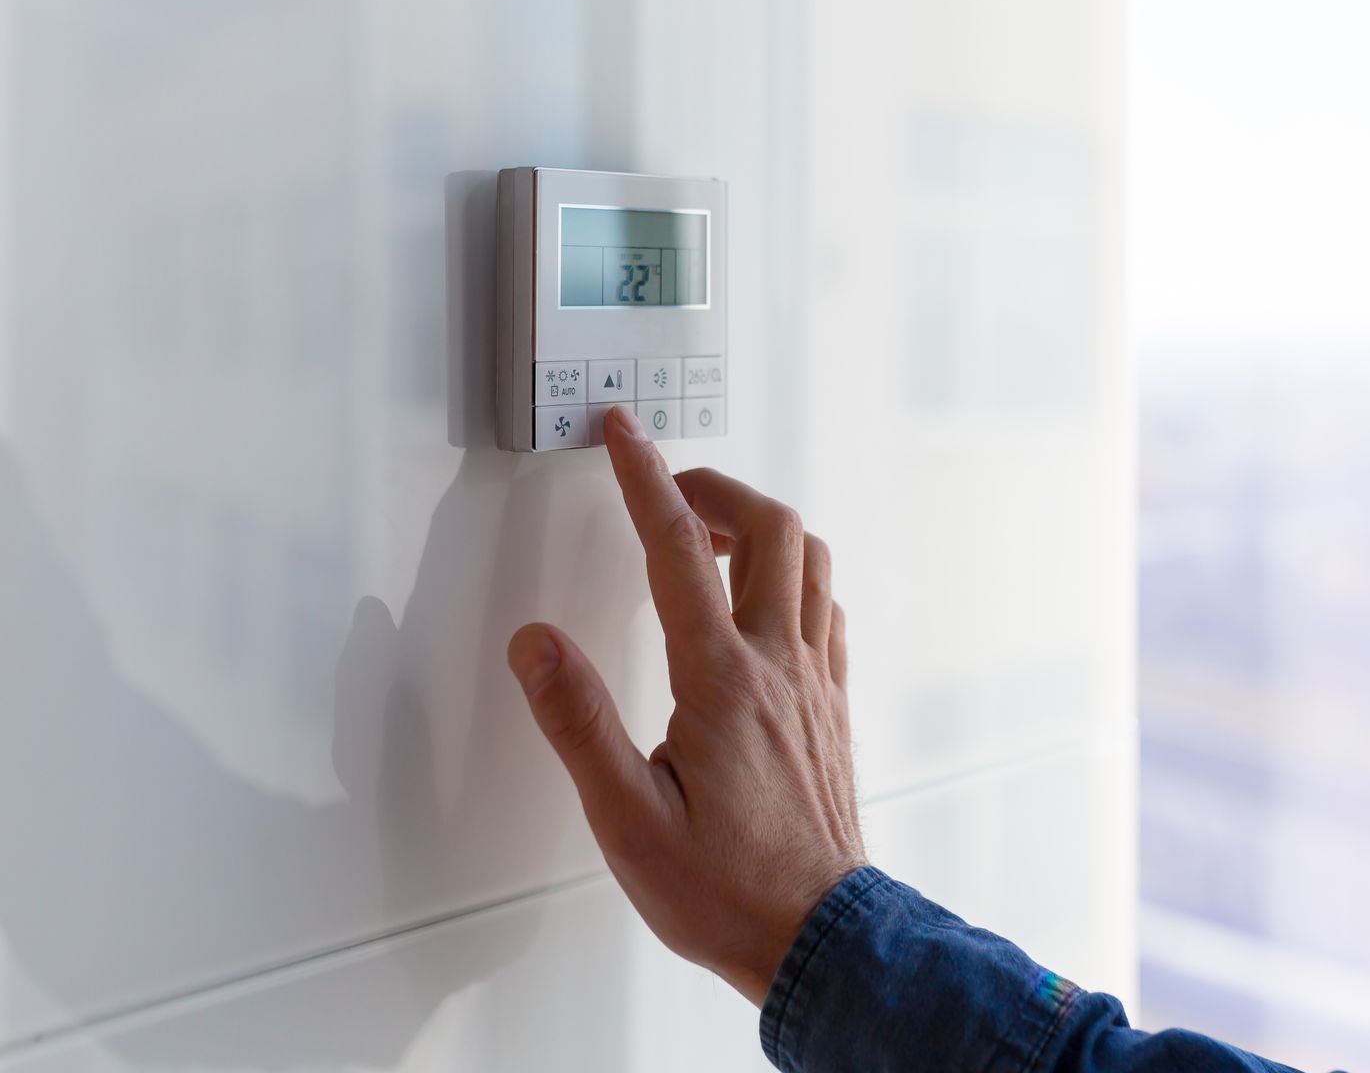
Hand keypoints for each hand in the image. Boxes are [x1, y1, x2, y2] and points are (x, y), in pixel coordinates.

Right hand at [506, 404, 863, 1004]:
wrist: (818, 938)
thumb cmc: (727, 890)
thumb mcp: (626, 819)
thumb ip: (579, 722)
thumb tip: (538, 644)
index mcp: (723, 681)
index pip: (677, 550)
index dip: (643, 479)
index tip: (622, 433)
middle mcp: (779, 665)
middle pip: (770, 529)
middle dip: (715, 485)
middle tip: (666, 484)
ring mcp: (815, 683)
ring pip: (811, 560)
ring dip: (761, 525)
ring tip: (709, 531)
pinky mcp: (832, 707)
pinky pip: (825, 608)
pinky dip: (793, 575)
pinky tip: (763, 600)